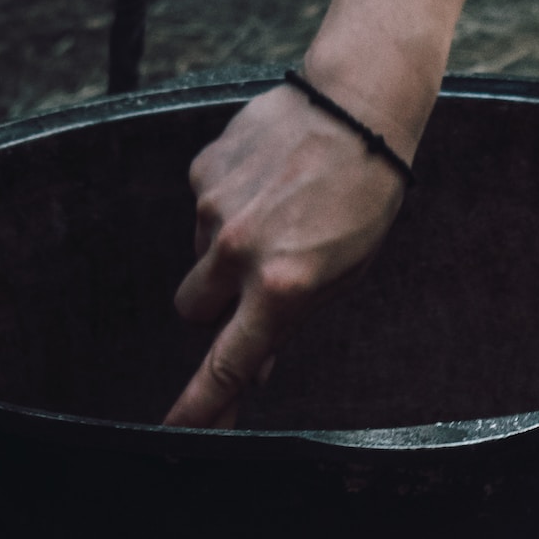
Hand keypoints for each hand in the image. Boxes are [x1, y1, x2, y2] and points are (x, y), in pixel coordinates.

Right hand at [166, 65, 423, 427]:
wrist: (356, 106)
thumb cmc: (362, 199)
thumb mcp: (342, 273)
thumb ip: (289, 320)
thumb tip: (252, 367)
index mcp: (283, 286)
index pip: (227, 363)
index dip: (201, 405)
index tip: (176, 431)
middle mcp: (239, 252)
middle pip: (191, 311)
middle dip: (214, 308)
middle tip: (254, 281)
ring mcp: (214, 210)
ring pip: (198, 258)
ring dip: (225, 252)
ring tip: (278, 213)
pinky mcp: (201, 172)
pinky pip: (203, 209)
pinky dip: (228, 205)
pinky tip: (267, 181)